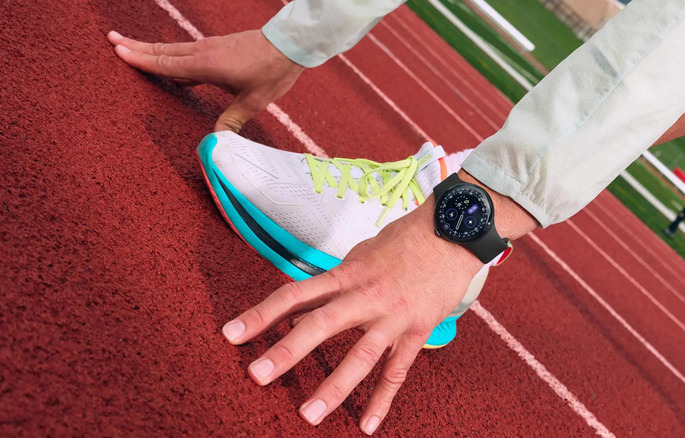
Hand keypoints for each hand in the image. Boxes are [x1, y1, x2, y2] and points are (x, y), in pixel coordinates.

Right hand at [107, 30, 304, 131]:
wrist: (289, 45)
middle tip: (111, 39)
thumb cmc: (272, 73)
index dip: (141, 59)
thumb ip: (232, 120)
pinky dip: (172, 53)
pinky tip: (171, 61)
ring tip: (130, 45)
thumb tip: (216, 142)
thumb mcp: (253, 102)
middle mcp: (204, 52)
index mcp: (206, 65)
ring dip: (151, 48)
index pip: (167, 63)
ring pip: (174, 48)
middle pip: (163, 50)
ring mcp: (211, 47)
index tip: (117, 50)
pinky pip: (188, 51)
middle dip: (137, 46)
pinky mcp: (219, 46)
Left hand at [221, 196, 483, 434]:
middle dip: (288, 351)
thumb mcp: (360, 256)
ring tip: (308, 414)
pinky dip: (383, 399)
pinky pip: (398, 371)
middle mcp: (366, 296)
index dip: (262, 313)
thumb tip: (298, 312)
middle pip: (322, 324)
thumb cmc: (402, 241)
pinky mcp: (417, 331)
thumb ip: (331, 285)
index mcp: (347, 274)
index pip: (296, 293)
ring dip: (334, 387)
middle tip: (257, 375)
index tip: (231, 333)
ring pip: (361, 356)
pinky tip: (367, 425)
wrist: (453, 233)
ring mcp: (393, 316)